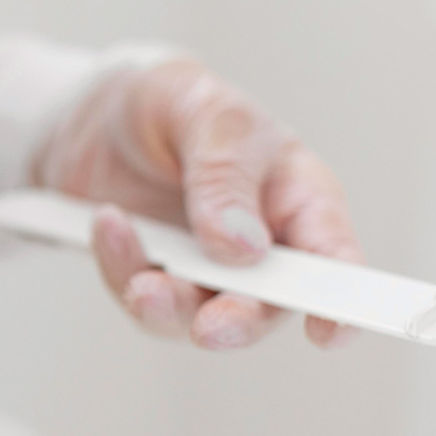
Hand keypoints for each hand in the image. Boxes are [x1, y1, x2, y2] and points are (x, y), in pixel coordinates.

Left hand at [33, 58, 361, 349]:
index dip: (340, 299)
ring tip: (140, 276)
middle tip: (210, 327)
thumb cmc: (171, 102)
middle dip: (237, 321)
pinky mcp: (157, 278)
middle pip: (265, 307)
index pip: (333, 254)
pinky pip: (142, 297)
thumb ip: (225, 173)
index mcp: (298, 195)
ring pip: (197, 315)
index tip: (328, 332)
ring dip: (166, 304)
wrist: (95, 114)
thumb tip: (244, 248)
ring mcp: (207, 269)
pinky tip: (109, 224)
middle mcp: (262, 244)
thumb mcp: (204, 113)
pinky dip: (122, 269)